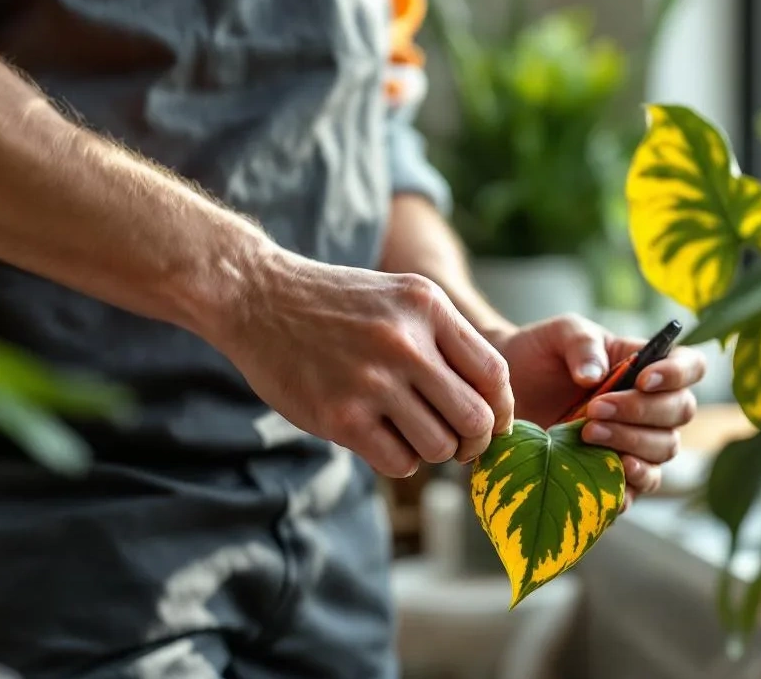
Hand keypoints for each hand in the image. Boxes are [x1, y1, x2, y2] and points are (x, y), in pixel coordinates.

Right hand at [204, 247, 514, 477]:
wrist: (259, 297)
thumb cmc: (338, 304)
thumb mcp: (402, 297)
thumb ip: (447, 339)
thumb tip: (494, 403)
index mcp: (427, 307)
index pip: (495, 375)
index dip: (502, 409)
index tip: (491, 422)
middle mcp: (405, 342)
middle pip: (476, 419)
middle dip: (474, 441)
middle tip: (459, 443)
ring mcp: (372, 381)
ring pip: (440, 447)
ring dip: (433, 451)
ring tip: (411, 433)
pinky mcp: (341, 416)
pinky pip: (400, 463)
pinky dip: (399, 459)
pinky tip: (381, 438)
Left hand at [488, 315, 706, 507]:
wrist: (507, 388)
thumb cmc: (539, 354)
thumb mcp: (560, 334)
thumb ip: (582, 344)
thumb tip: (595, 376)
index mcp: (646, 365)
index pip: (690, 367)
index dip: (678, 375)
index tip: (644, 379)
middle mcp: (649, 406)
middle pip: (680, 412)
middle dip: (642, 411)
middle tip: (596, 407)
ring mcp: (635, 441)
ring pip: (663, 450)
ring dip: (632, 443)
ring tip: (587, 433)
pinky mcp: (613, 473)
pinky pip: (638, 488)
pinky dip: (628, 486)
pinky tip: (605, 474)